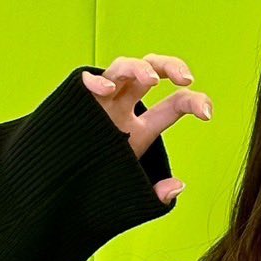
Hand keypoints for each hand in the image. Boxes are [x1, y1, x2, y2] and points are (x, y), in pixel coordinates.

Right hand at [81, 54, 212, 204]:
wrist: (53, 192)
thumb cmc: (92, 191)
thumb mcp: (129, 194)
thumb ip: (153, 194)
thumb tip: (177, 187)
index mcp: (141, 128)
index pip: (174, 104)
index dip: (194, 102)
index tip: (208, 113)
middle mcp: (123, 108)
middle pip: (150, 71)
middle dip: (170, 67)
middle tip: (186, 79)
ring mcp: (100, 102)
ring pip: (121, 68)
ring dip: (137, 68)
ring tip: (151, 79)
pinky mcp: (76, 104)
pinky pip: (85, 82)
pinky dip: (94, 81)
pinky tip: (105, 88)